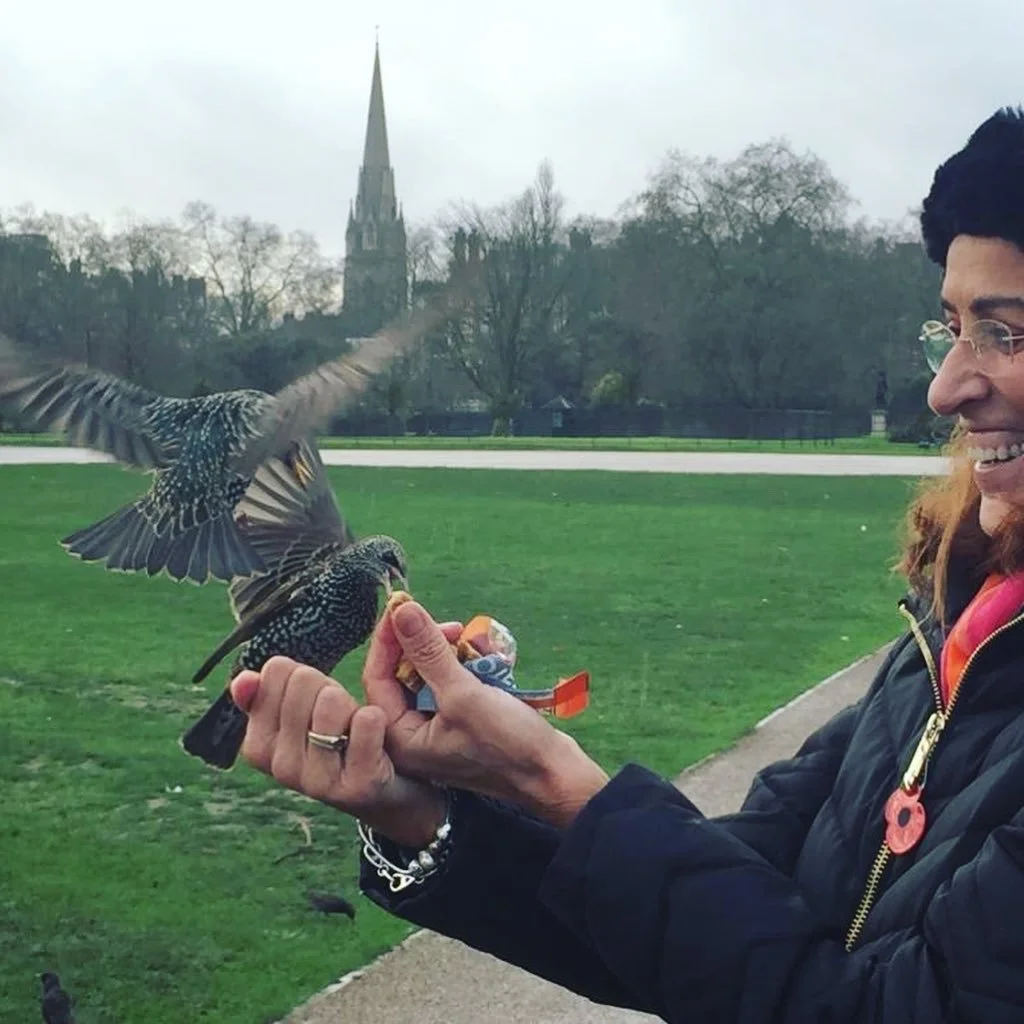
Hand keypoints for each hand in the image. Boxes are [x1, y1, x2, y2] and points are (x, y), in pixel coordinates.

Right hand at [230, 652, 457, 848]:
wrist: (384, 794)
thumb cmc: (338, 741)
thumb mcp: (298, 716)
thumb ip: (266, 695)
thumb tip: (244, 679)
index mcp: (258, 745)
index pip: (276, 671)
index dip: (305, 675)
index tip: (316, 700)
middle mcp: (282, 767)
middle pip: (303, 682)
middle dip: (328, 687)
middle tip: (341, 715)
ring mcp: (318, 781)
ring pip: (331, 701)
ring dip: (352, 704)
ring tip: (355, 727)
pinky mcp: (358, 786)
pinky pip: (366, 722)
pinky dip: (376, 717)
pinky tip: (376, 735)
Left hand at [362, 600, 609, 827]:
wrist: (554, 775)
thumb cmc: (506, 744)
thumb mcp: (463, 693)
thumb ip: (428, 651)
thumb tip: (401, 609)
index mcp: (401, 738)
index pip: (377, 678)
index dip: (388, 639)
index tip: (404, 606)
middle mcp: (414, 735)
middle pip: (404, 673)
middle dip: (428, 644)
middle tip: (453, 627)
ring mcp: (440, 728)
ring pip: (432, 674)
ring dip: (453, 652)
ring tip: (477, 643)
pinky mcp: (464, 721)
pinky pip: (455, 682)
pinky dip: (469, 666)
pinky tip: (489, 656)